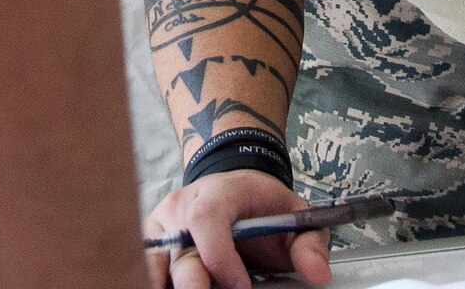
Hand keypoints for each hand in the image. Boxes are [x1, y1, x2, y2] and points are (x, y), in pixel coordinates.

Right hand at [144, 169, 331, 288]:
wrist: (235, 186)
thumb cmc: (261, 203)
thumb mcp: (295, 214)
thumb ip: (309, 243)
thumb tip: (317, 273)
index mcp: (218, 193)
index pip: (208, 218)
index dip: (220, 255)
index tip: (241, 286)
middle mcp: (182, 207)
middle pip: (178, 251)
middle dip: (192, 282)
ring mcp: (162, 225)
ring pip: (155, 262)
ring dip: (170, 284)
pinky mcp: (151, 242)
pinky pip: (147, 267)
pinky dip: (156, 283)